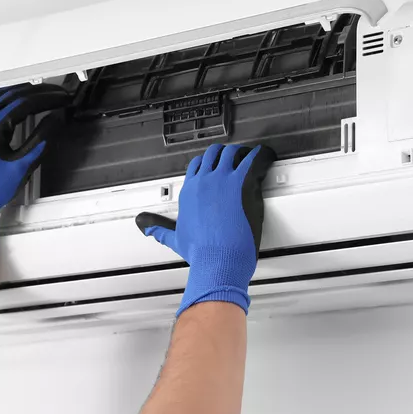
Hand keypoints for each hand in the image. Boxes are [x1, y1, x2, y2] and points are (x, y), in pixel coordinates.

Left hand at [0, 84, 70, 263]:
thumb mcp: (21, 166)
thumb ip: (39, 141)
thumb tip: (55, 121)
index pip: (23, 103)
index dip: (45, 98)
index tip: (60, 98)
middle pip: (10, 94)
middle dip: (35, 91)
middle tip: (54, 92)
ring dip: (18, 91)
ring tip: (37, 91)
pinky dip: (3, 99)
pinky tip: (11, 102)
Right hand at [135, 143, 275, 315]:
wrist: (217, 261)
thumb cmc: (200, 254)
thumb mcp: (175, 240)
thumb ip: (160, 230)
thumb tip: (146, 227)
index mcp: (189, 192)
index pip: (197, 166)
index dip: (208, 164)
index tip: (216, 168)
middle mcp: (204, 182)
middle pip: (213, 154)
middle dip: (225, 154)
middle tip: (236, 160)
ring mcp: (223, 180)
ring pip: (232, 152)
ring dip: (243, 153)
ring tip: (252, 157)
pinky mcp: (242, 183)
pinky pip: (254, 158)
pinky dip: (262, 155)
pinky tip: (266, 156)